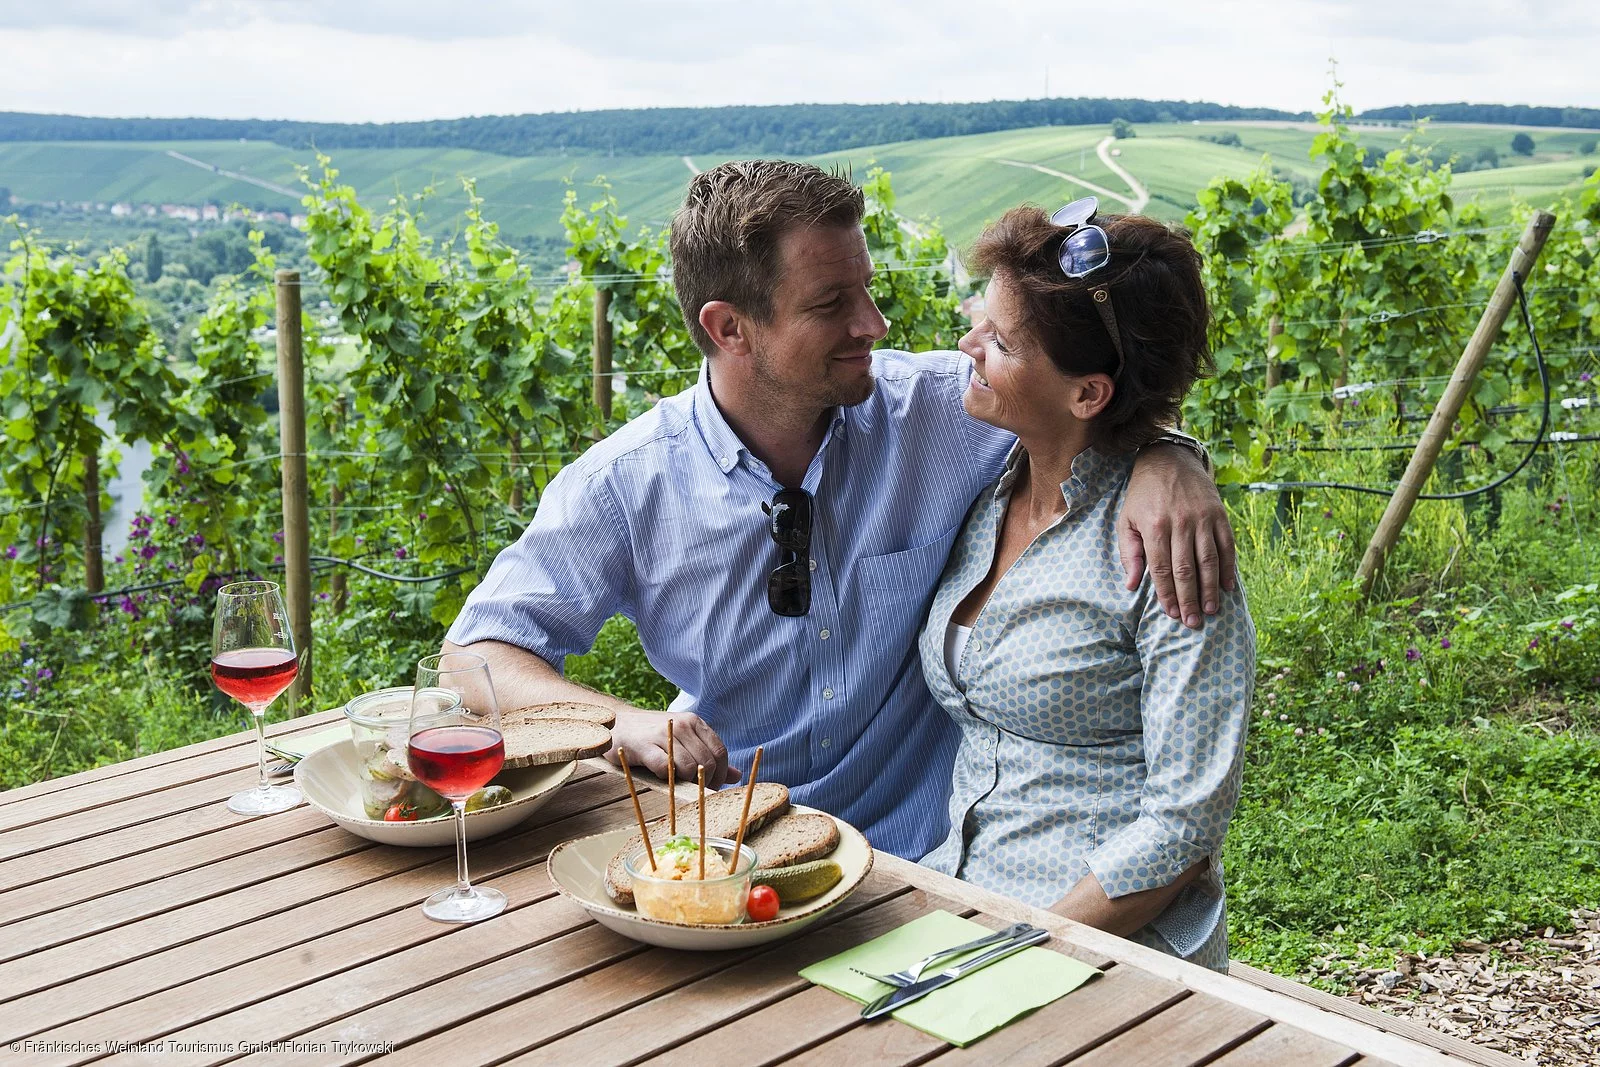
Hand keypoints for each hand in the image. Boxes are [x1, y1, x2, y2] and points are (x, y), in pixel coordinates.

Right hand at [606, 709, 741, 789]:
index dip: (721, 774)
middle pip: (708, 761)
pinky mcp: (644, 746)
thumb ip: (709, 756)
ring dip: (686, 781)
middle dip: (705, 782)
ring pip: (690, 766)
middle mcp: (682, 725)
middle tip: (695, 791)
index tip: (712, 787)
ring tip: (677, 782)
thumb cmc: (653, 736)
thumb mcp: (684, 740)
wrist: (617, 723)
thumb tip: (737, 776)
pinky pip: (665, 768)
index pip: (720, 751)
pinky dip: (667, 778)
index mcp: (695, 722)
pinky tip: (660, 775)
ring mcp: (663, 734)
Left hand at [1119, 444, 1235, 628]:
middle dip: (1189, 599)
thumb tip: (1132, 585)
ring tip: (1210, 611)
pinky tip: (1227, 587)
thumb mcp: (1127, 520)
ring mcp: (1202, 519)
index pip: (1161, 569)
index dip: (1167, 593)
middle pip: (1186, 569)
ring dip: (1210, 589)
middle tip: (1193, 622)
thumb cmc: (1143, 496)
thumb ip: (1130, 552)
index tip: (1171, 613)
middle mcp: (1180, 524)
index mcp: (1154, 527)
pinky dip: (1228, 568)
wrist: (1169, 460)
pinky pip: (1227, 546)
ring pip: (1208, 561)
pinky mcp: (1219, 515)